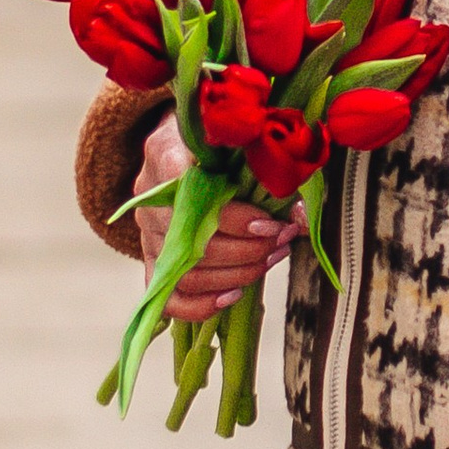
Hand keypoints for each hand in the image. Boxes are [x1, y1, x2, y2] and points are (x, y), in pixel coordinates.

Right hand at [136, 112, 301, 321]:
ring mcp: (148, 234)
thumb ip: (271, 173)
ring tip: (270, 259)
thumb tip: (300, 218)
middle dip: (248, 249)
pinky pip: (169, 299)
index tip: (271, 223)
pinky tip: (234, 295)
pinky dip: (203, 305)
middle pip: (192, 242)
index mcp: (166, 154)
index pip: (192, 194)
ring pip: (186, 273)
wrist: (188, 146)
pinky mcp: (154, 261)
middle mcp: (150, 199)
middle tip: (281, 241)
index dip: (234, 217)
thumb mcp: (244, 143)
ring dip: (237, 274)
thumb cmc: (221, 143)